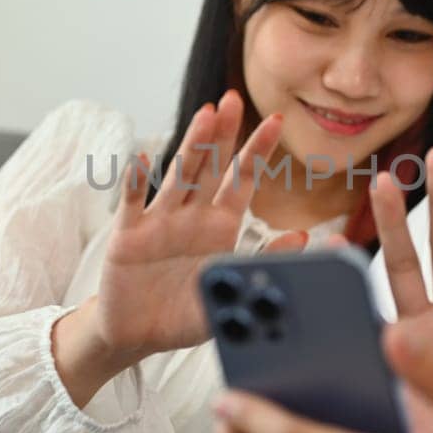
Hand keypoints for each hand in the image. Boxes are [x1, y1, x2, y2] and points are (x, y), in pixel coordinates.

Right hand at [52, 91, 307, 405]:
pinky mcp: (129, 237)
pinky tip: (141, 157)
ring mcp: (160, 222)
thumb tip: (303, 235)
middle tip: (233, 98)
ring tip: (205, 115)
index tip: (276, 120)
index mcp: (220, 226)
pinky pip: (133, 205)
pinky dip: (135, 182)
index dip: (257, 150)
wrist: (137, 335)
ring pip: (178, 176)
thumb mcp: (231, 290)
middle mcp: (191, 216)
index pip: (242, 179)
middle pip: (210, 166)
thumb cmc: (185, 314)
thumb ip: (267, 263)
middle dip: (223, 133)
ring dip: (191, 145)